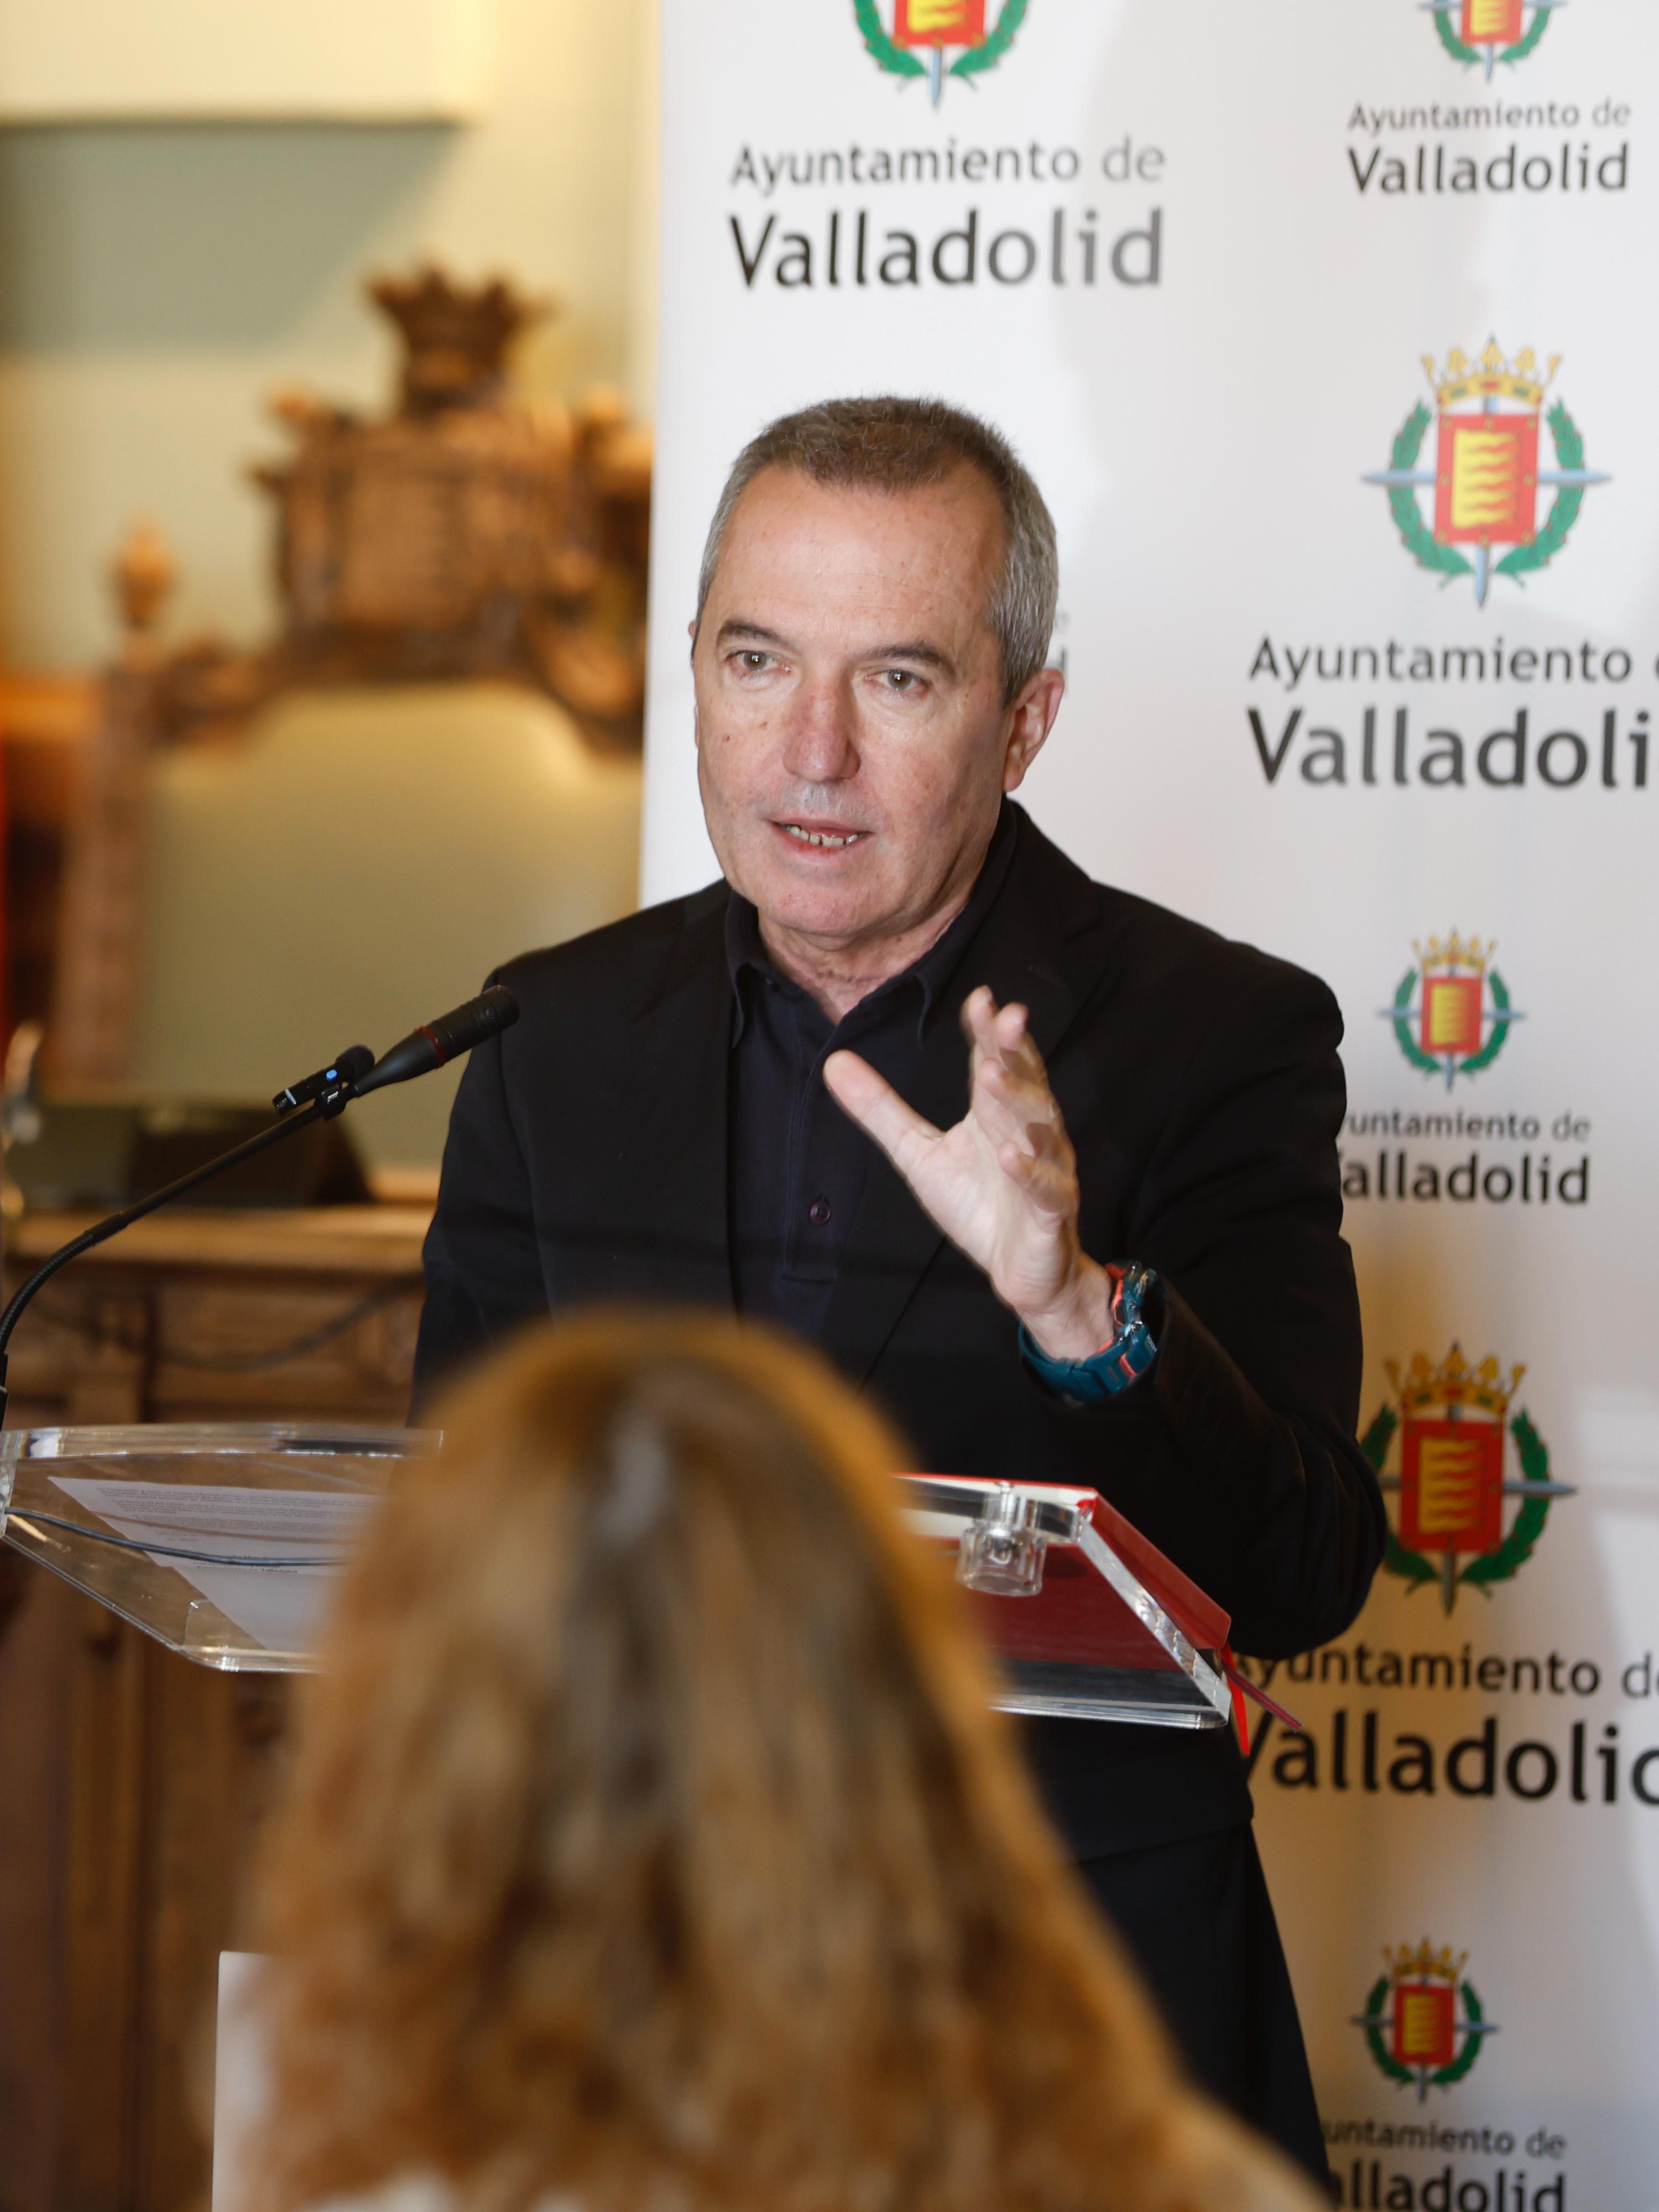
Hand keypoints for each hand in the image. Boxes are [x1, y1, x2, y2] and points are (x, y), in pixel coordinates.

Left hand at [822, 986, 1117, 1361]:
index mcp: (996, 1114)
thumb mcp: (919, 1155)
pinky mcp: (1052, 1213)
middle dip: (1014, 1050)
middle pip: (1025, 1083)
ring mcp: (1047, 1171)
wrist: (1021, 1272)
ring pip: (1040, 1128)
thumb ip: (882, 1110)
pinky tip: (1010, 1154)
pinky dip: (1031, 1172)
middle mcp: (1028, 1132)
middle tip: (1006, 1016)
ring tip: (990, 1076)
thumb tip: (834, 1062)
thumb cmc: (977, 1206)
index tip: (979, 998)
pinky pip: (1047, 1188)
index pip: (994, 1062)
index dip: (988, 1031)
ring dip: (1018, 1100)